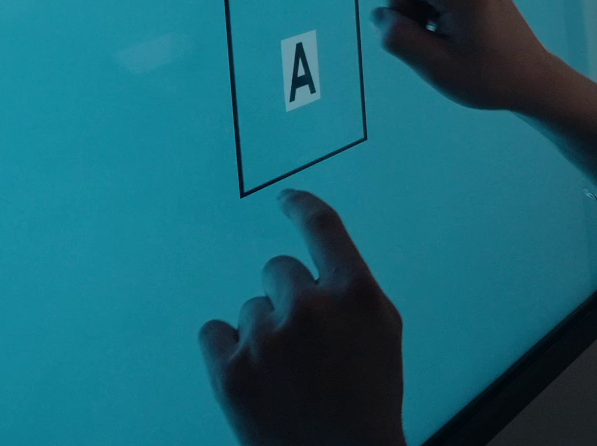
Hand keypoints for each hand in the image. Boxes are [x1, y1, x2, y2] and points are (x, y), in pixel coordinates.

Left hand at [200, 191, 404, 445]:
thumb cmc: (368, 399)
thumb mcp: (383, 332)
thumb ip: (353, 291)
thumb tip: (318, 264)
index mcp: (355, 293)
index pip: (321, 227)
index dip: (301, 205)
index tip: (285, 198)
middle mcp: (309, 308)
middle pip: (277, 270)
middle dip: (287, 297)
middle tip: (303, 341)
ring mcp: (265, 339)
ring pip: (249, 308)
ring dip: (262, 331)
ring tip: (285, 374)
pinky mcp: (229, 371)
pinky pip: (213, 332)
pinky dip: (226, 350)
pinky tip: (252, 376)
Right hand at [318, 0, 568, 114]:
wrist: (532, 78)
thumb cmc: (489, 79)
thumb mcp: (437, 69)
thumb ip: (400, 39)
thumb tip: (383, 14)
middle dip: (405, 15)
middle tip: (439, 45)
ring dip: (420, 16)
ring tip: (453, 40)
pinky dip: (431, 11)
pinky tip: (458, 31)